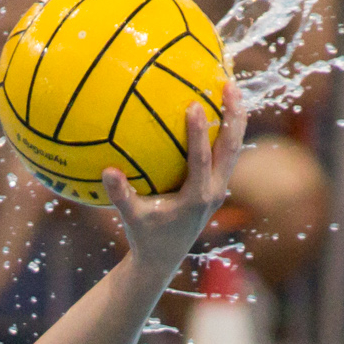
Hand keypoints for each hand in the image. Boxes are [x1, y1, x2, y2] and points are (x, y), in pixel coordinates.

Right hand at [102, 82, 247, 263]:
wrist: (164, 258)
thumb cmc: (145, 237)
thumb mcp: (131, 218)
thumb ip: (121, 196)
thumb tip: (107, 171)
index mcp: (197, 198)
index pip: (201, 159)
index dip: (198, 133)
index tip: (194, 105)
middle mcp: (214, 191)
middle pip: (231, 148)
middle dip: (232, 115)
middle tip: (228, 84)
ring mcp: (219, 188)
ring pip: (234, 148)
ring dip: (235, 119)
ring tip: (231, 88)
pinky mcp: (217, 186)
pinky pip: (225, 153)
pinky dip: (225, 130)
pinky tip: (217, 109)